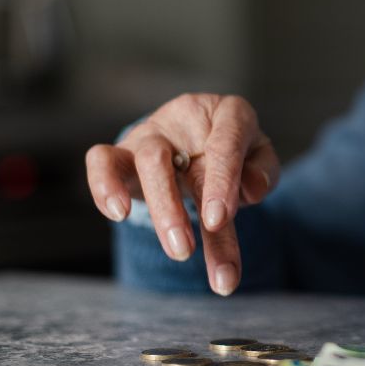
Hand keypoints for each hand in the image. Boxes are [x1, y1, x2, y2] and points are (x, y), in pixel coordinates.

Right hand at [85, 94, 278, 295]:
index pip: (224, 141)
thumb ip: (262, 172)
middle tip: (184, 252)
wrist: (205, 141)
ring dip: (158, 210)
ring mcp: (151, 134)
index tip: (217, 221)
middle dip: (173, 209)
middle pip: (167, 159)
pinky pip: (102, 162)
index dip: (221, 182)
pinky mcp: (123, 153)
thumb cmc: (237, 153)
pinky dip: (104, 187)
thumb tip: (253, 190)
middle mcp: (184, 117)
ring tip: (176, 251)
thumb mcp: (259, 159)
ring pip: (143, 164)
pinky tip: (118, 214)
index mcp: (227, 113)